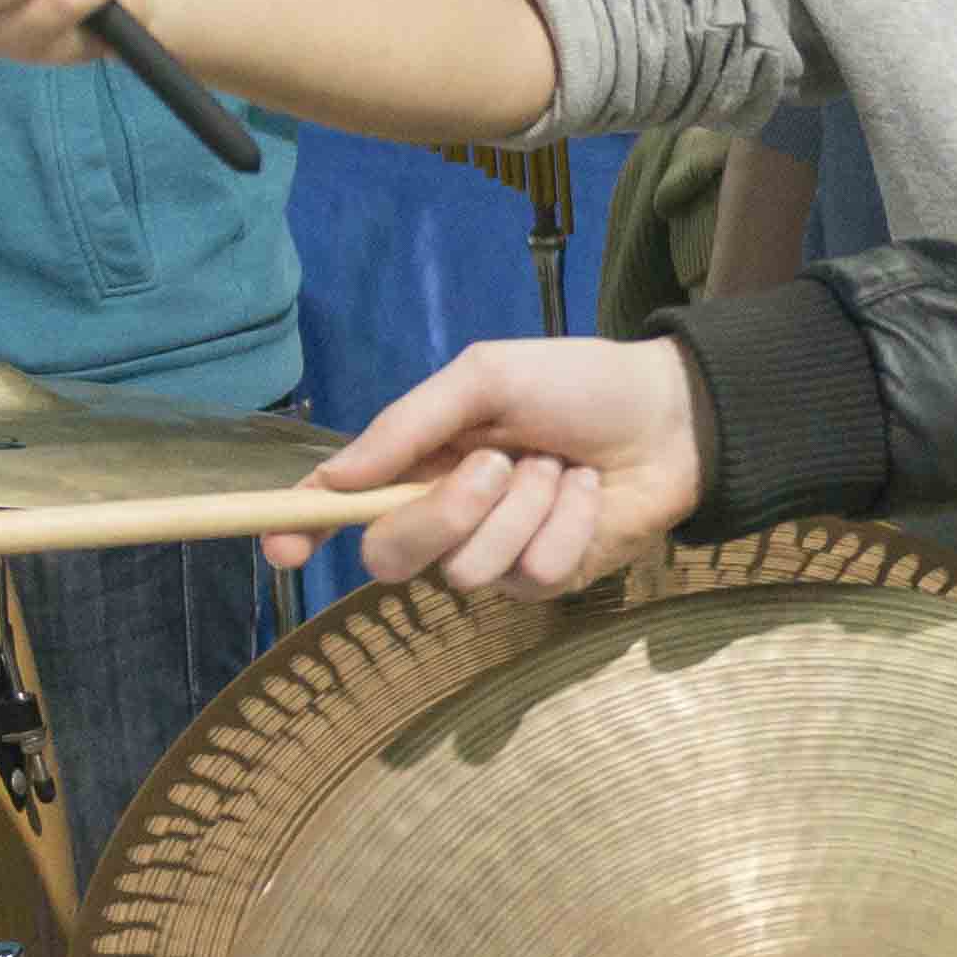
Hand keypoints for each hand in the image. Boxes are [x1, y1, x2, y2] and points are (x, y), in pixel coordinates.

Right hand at [288, 334, 709, 590]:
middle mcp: (446, 514)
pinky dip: (567, 525)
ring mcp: (495, 554)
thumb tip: (336, 477)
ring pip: (467, 570)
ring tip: (559, 466)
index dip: (302, 528)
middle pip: (392, 555)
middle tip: (497, 464)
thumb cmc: (577, 384)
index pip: (341, 504)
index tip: (284, 546)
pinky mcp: (546, 580)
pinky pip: (532, 575)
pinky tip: (589, 494)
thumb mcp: (486, 377)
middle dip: (442, 513)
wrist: (672, 415)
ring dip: (525, 507)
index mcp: (418, 461)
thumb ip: (409, 425)